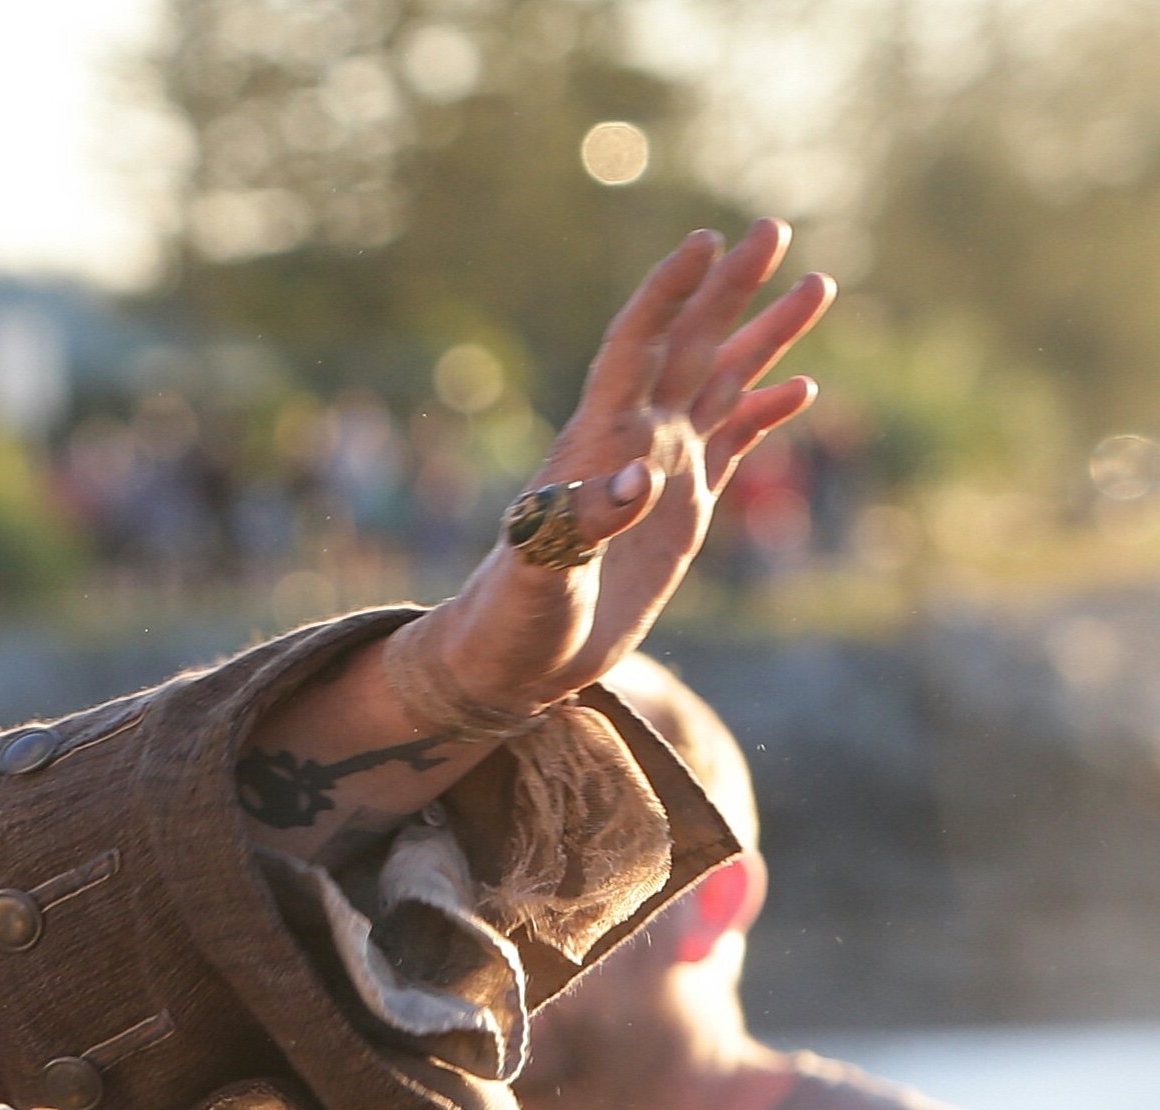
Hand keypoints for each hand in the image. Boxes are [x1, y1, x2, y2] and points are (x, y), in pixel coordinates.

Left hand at [431, 218, 834, 715]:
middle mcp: (633, 443)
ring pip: (720, 384)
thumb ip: (583, 525)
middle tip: (774, 228)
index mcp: (596, 444)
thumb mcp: (542, 574)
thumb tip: (642, 480)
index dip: (667, 296)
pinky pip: (731, 443)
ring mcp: (661, 471)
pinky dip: (765, 413)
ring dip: (764, 338)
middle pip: (689, 347)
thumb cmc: (513, 619)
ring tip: (818, 286)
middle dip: (730, 289)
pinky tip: (802, 386)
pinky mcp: (680, 509)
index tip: (703, 243)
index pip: (635, 350)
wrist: (513, 660)